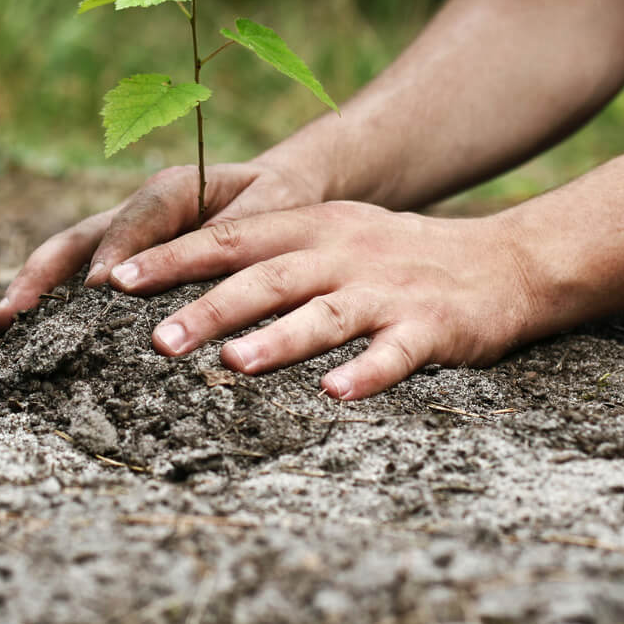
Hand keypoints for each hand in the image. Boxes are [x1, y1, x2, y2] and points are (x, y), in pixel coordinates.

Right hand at [0, 160, 322, 341]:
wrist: (278, 191)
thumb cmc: (279, 201)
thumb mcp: (272, 209)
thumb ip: (236, 232)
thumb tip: (197, 267)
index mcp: (172, 190)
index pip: (135, 221)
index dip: (115, 253)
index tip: (97, 291)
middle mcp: (133, 211)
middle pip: (74, 242)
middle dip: (38, 280)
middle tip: (8, 318)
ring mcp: (118, 237)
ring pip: (61, 263)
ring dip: (23, 296)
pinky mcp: (116, 261)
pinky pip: (71, 282)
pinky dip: (38, 308)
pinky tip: (4, 339)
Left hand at [104, 201, 537, 398]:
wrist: (506, 262)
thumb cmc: (398, 257)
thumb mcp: (333, 237)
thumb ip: (268, 252)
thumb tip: (180, 281)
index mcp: (313, 228)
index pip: (230, 238)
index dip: (173, 257)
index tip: (116, 279)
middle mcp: (344, 253)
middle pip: (267, 278)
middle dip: (209, 307)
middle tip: (156, 339)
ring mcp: (388, 291)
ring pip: (325, 314)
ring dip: (278, 339)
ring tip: (233, 365)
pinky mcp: (432, 328)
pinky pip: (394, 353)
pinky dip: (365, 373)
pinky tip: (335, 395)